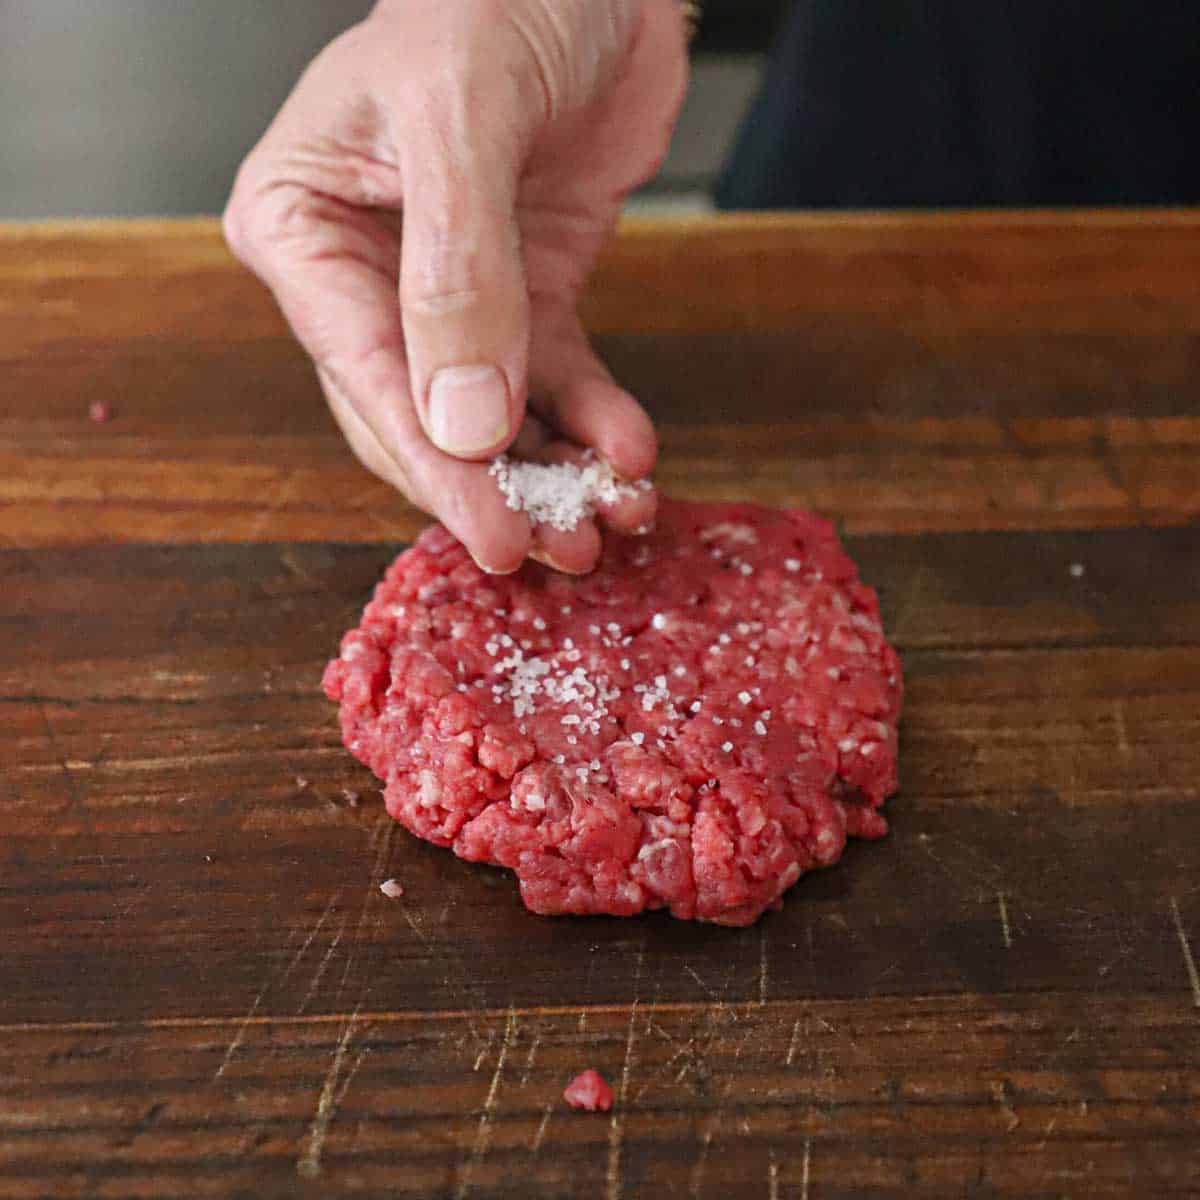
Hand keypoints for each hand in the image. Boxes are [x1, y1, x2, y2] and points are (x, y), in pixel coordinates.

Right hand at [224, 0, 688, 572]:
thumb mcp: (465, 118)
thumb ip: (457, 274)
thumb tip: (463, 425)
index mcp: (304, 227)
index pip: (363, 374)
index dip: (432, 467)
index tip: (491, 534)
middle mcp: (364, 274)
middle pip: (421, 417)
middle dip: (495, 488)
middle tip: (559, 545)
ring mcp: (447, 295)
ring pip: (492, 418)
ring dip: (551, 474)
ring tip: (609, 515)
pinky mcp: (523, 297)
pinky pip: (556, 381)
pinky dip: (593, 422)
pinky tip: (631, 452)